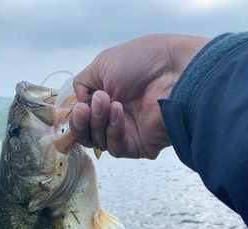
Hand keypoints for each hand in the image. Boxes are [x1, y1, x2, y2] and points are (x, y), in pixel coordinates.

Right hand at [69, 34, 210, 158]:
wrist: (173, 70)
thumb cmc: (142, 61)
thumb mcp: (102, 65)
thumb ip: (82, 85)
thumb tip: (77, 104)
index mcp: (108, 98)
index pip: (84, 117)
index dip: (75, 116)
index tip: (75, 108)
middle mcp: (117, 117)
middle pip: (87, 134)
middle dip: (81, 122)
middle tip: (85, 108)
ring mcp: (128, 132)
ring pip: (98, 142)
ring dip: (98, 122)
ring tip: (108, 100)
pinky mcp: (139, 146)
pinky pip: (116, 148)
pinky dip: (113, 130)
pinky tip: (119, 111)